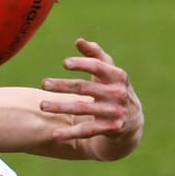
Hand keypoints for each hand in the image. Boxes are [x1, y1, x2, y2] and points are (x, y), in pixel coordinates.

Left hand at [40, 38, 142, 156]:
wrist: (132, 119)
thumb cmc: (114, 88)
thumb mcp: (110, 71)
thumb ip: (96, 54)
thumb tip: (79, 41)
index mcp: (118, 76)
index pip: (98, 67)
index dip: (82, 64)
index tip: (65, 63)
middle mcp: (117, 93)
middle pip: (85, 88)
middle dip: (63, 85)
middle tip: (43, 84)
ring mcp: (114, 112)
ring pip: (82, 108)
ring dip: (60, 107)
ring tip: (42, 105)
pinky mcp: (110, 128)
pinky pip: (87, 131)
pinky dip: (70, 133)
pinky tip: (54, 134)